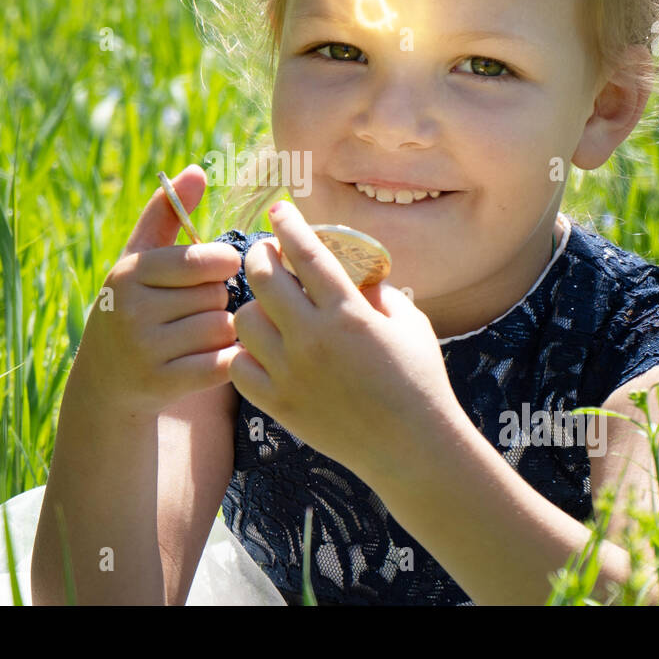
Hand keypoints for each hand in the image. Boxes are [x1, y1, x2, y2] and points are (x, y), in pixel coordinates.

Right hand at [68, 165, 243, 419]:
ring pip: (222, 329)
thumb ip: (167, 214)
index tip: (222, 267)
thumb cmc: (134, 306)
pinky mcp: (161, 384)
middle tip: (200, 309)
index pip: (201, 260)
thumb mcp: (140, 260)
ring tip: (203, 333)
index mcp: (129, 273)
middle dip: (218, 300)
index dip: (222, 263)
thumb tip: (196, 169)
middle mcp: (131, 310)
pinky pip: (220, 364)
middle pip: (216, 296)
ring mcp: (144, 350)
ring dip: (224, 331)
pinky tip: (213, 358)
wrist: (106, 380)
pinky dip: (226, 360)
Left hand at [226, 200, 463, 481]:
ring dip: (253, 307)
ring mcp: (291, 373)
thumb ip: (377, 292)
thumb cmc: (420, 380)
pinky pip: (239, 367)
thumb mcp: (409, 323)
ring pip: (243, 321)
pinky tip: (261, 350)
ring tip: (267, 309)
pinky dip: (245, 354)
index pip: (307, 252)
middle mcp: (313, 339)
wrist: (413, 449)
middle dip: (261, 257)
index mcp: (348, 313)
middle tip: (268, 256)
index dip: (289, 224)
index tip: (280, 209)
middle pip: (262, 277)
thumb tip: (354, 271)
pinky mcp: (279, 405)